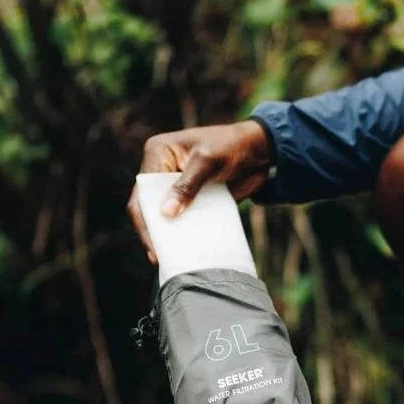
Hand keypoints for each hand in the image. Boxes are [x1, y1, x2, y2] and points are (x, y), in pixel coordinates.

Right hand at [126, 120, 271, 263]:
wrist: (261, 152)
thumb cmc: (233, 146)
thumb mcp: (209, 161)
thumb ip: (187, 186)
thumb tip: (166, 213)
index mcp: (158, 152)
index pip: (143, 190)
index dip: (145, 218)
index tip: (154, 243)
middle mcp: (162, 169)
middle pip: (148, 206)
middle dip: (152, 231)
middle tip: (158, 257)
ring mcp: (176, 185)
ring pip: (164, 215)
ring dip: (167, 234)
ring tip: (169, 258)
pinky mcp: (192, 198)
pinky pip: (183, 218)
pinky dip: (183, 232)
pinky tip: (185, 250)